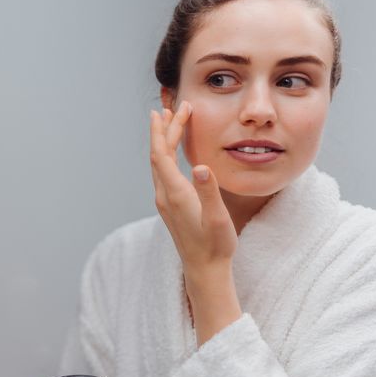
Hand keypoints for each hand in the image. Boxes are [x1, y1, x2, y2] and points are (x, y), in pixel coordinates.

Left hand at [149, 102, 236, 275]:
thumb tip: (200, 167)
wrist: (204, 270)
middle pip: (158, 155)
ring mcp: (165, 201)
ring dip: (164, 141)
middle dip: (165, 129)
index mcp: (174, 194)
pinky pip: (163, 173)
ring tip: (170, 120)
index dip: (161, 131)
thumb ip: (209, 192)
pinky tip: (174, 150)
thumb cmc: (214, 245)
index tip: (164, 111)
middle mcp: (164, 196)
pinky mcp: (170, 206)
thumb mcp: (217, 218)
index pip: (161, 155)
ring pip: (159, 164)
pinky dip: (167, 155)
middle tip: (175, 107)